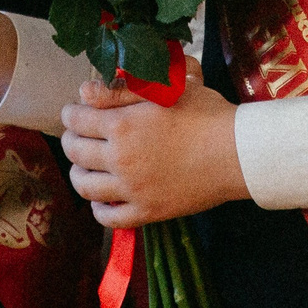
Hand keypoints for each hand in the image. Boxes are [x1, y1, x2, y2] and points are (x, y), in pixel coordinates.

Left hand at [60, 59, 247, 224]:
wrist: (237, 153)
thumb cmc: (205, 114)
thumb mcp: (164, 89)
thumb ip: (120, 90)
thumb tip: (84, 92)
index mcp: (122, 126)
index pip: (77, 120)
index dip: (70, 113)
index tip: (74, 111)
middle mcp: (121, 160)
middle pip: (76, 152)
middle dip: (70, 140)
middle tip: (76, 135)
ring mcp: (133, 190)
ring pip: (85, 187)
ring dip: (77, 173)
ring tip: (83, 166)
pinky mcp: (148, 212)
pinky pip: (109, 218)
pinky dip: (98, 209)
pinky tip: (101, 199)